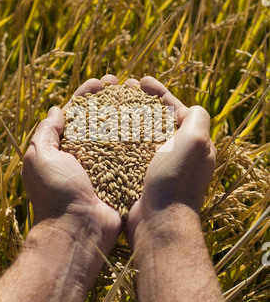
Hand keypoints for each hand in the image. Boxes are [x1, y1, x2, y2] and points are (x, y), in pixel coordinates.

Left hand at [21, 76, 122, 254]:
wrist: (79, 229)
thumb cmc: (57, 192)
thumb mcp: (40, 158)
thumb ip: (46, 132)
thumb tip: (58, 110)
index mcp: (63, 148)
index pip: (75, 114)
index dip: (86, 96)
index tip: (99, 83)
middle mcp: (84, 153)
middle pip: (97, 119)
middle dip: (107, 99)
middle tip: (120, 84)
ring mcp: (104, 164)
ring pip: (115, 132)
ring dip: (124, 112)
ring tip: (135, 96)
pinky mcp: (121, 174)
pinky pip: (130, 150)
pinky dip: (137, 135)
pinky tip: (147, 120)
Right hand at [126, 76, 216, 245]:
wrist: (159, 221)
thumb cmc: (176, 179)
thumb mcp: (196, 142)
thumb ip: (197, 118)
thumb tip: (191, 108)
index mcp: (191, 142)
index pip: (174, 109)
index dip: (158, 92)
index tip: (140, 81)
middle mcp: (175, 153)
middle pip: (155, 118)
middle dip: (139, 101)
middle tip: (121, 89)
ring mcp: (156, 165)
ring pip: (139, 133)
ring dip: (126, 116)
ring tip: (110, 104)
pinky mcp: (139, 176)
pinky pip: (128, 150)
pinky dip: (118, 137)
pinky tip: (104, 129)